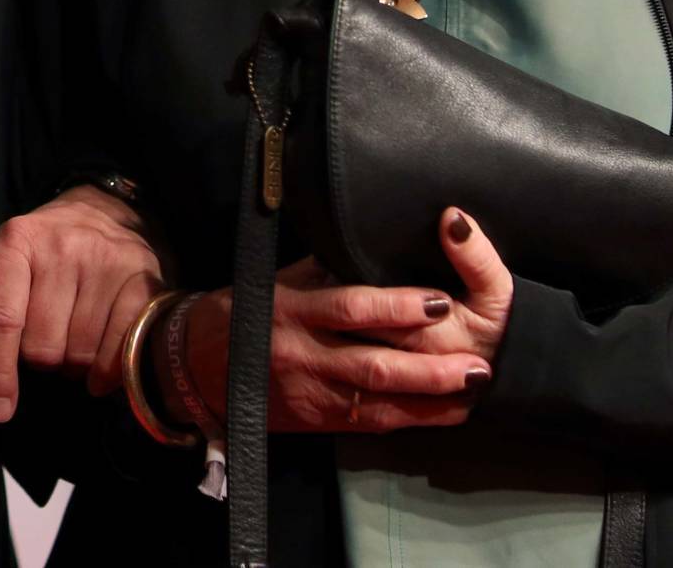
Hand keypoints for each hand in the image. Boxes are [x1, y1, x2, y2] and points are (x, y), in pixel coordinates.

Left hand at [0, 185, 165, 421]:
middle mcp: (61, 245)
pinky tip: (102, 363)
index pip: (0, 317)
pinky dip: (107, 372)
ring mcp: (105, 260)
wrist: (108, 212)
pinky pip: (119, 352)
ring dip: (74, 364)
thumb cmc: (47, 257)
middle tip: (50, 338)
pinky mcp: (142, 278)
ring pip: (79, 354)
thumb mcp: (5, 282)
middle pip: (41, 345)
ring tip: (77, 337)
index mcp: (14, 242)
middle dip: (41, 359)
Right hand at [182, 207, 514, 433]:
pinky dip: (410, 419)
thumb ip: (325, 271)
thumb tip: (373, 248)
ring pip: (377, 403)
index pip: (351, 308)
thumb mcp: (277, 281)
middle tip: (478, 365)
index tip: (441, 302)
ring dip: (430, 401)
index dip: (397, 308)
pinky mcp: (314, 421)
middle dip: (430, 369)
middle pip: (373, 366)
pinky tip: (445, 415)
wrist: (193, 368)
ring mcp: (309, 393)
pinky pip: (368, 423)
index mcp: (292, 310)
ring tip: (475, 393)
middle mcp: (302, 355)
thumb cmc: (241, 311)